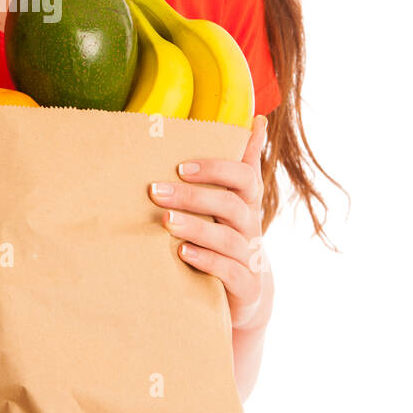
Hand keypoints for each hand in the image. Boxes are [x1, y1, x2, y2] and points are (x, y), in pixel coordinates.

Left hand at [148, 114, 269, 329]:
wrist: (249, 292)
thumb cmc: (230, 235)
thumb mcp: (235, 199)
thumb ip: (242, 163)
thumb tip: (257, 119)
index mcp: (247, 203)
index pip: (244, 177)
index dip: (216, 169)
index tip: (181, 166)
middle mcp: (251, 227)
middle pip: (230, 206)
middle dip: (192, 196)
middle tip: (155, 191)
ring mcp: (250, 257)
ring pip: (228, 239)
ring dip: (195, 227)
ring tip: (166, 220)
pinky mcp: (246, 286)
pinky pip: (229, 271)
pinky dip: (206, 260)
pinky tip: (182, 252)